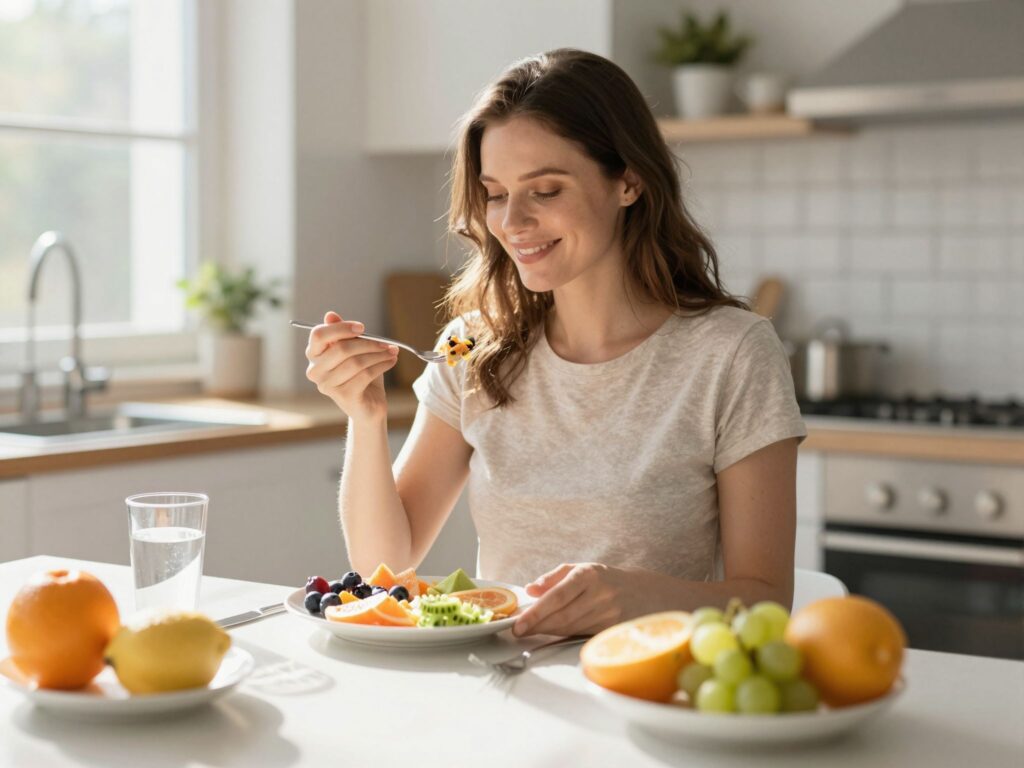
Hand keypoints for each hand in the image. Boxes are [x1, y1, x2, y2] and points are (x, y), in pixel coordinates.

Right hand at [304, 311, 398, 421]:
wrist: (369, 405)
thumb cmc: (360, 374)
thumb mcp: (354, 351)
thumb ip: (343, 334)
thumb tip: (330, 315)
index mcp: (313, 355)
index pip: (318, 335)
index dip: (341, 328)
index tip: (362, 328)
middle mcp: (315, 371)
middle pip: (341, 348)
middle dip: (368, 343)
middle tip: (387, 343)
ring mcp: (327, 386)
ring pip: (356, 362)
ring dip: (378, 355)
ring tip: (392, 352)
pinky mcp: (344, 396)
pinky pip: (365, 375)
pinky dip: (382, 365)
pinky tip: (391, 362)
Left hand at [513, 563, 645, 637]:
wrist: (643, 592)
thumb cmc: (604, 579)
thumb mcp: (580, 569)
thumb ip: (552, 579)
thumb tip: (529, 590)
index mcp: (588, 575)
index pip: (557, 596)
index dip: (536, 613)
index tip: (519, 624)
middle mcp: (599, 594)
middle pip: (562, 616)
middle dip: (537, 625)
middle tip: (518, 630)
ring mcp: (608, 613)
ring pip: (570, 628)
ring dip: (547, 631)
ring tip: (531, 630)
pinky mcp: (613, 629)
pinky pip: (581, 634)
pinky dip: (563, 635)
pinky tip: (552, 633)